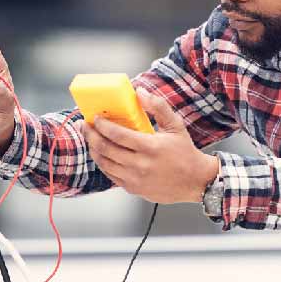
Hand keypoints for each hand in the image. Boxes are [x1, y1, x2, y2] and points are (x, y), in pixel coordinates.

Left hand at [83, 88, 219, 204]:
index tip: (95, 117)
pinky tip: (101, 153)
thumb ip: (158, 106)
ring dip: (93, 149)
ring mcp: (135, 179)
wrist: (195, 181)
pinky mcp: (133, 189)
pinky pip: (111, 175)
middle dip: (91, 135)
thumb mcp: (175, 126)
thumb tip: (139, 92)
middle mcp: (140, 165)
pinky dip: (103, 163)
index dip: (101, 125)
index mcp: (150, 147)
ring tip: (90, 138)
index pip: (117, 134)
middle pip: (106, 149)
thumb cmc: (185, 152)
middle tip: (85, 125)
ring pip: (104, 163)